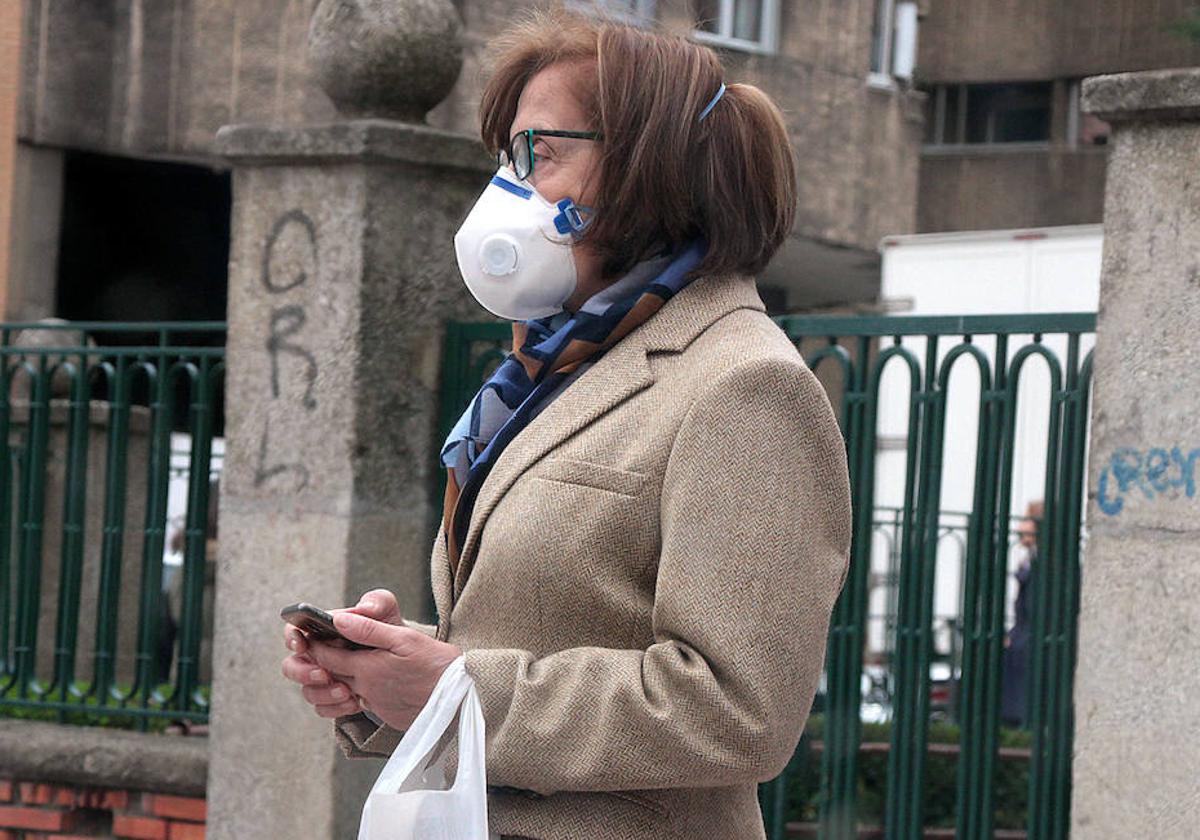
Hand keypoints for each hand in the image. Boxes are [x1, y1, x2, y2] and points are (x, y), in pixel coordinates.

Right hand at [280, 589, 404, 718]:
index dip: (293, 637)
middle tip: (324, 674)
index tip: (302, 645)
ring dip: (323, 693)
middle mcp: (322, 654)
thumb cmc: (393, 631)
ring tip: (347, 692)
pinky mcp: (337, 697)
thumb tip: (356, 612)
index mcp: (327, 630)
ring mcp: (327, 677)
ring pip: (308, 690)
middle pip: (292, 665)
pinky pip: (324, 708)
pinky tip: (354, 703)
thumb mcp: (389, 613)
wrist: (410, 663)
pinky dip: (336, 708)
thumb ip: (376, 603)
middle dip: (303, 671)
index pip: (296, 631)